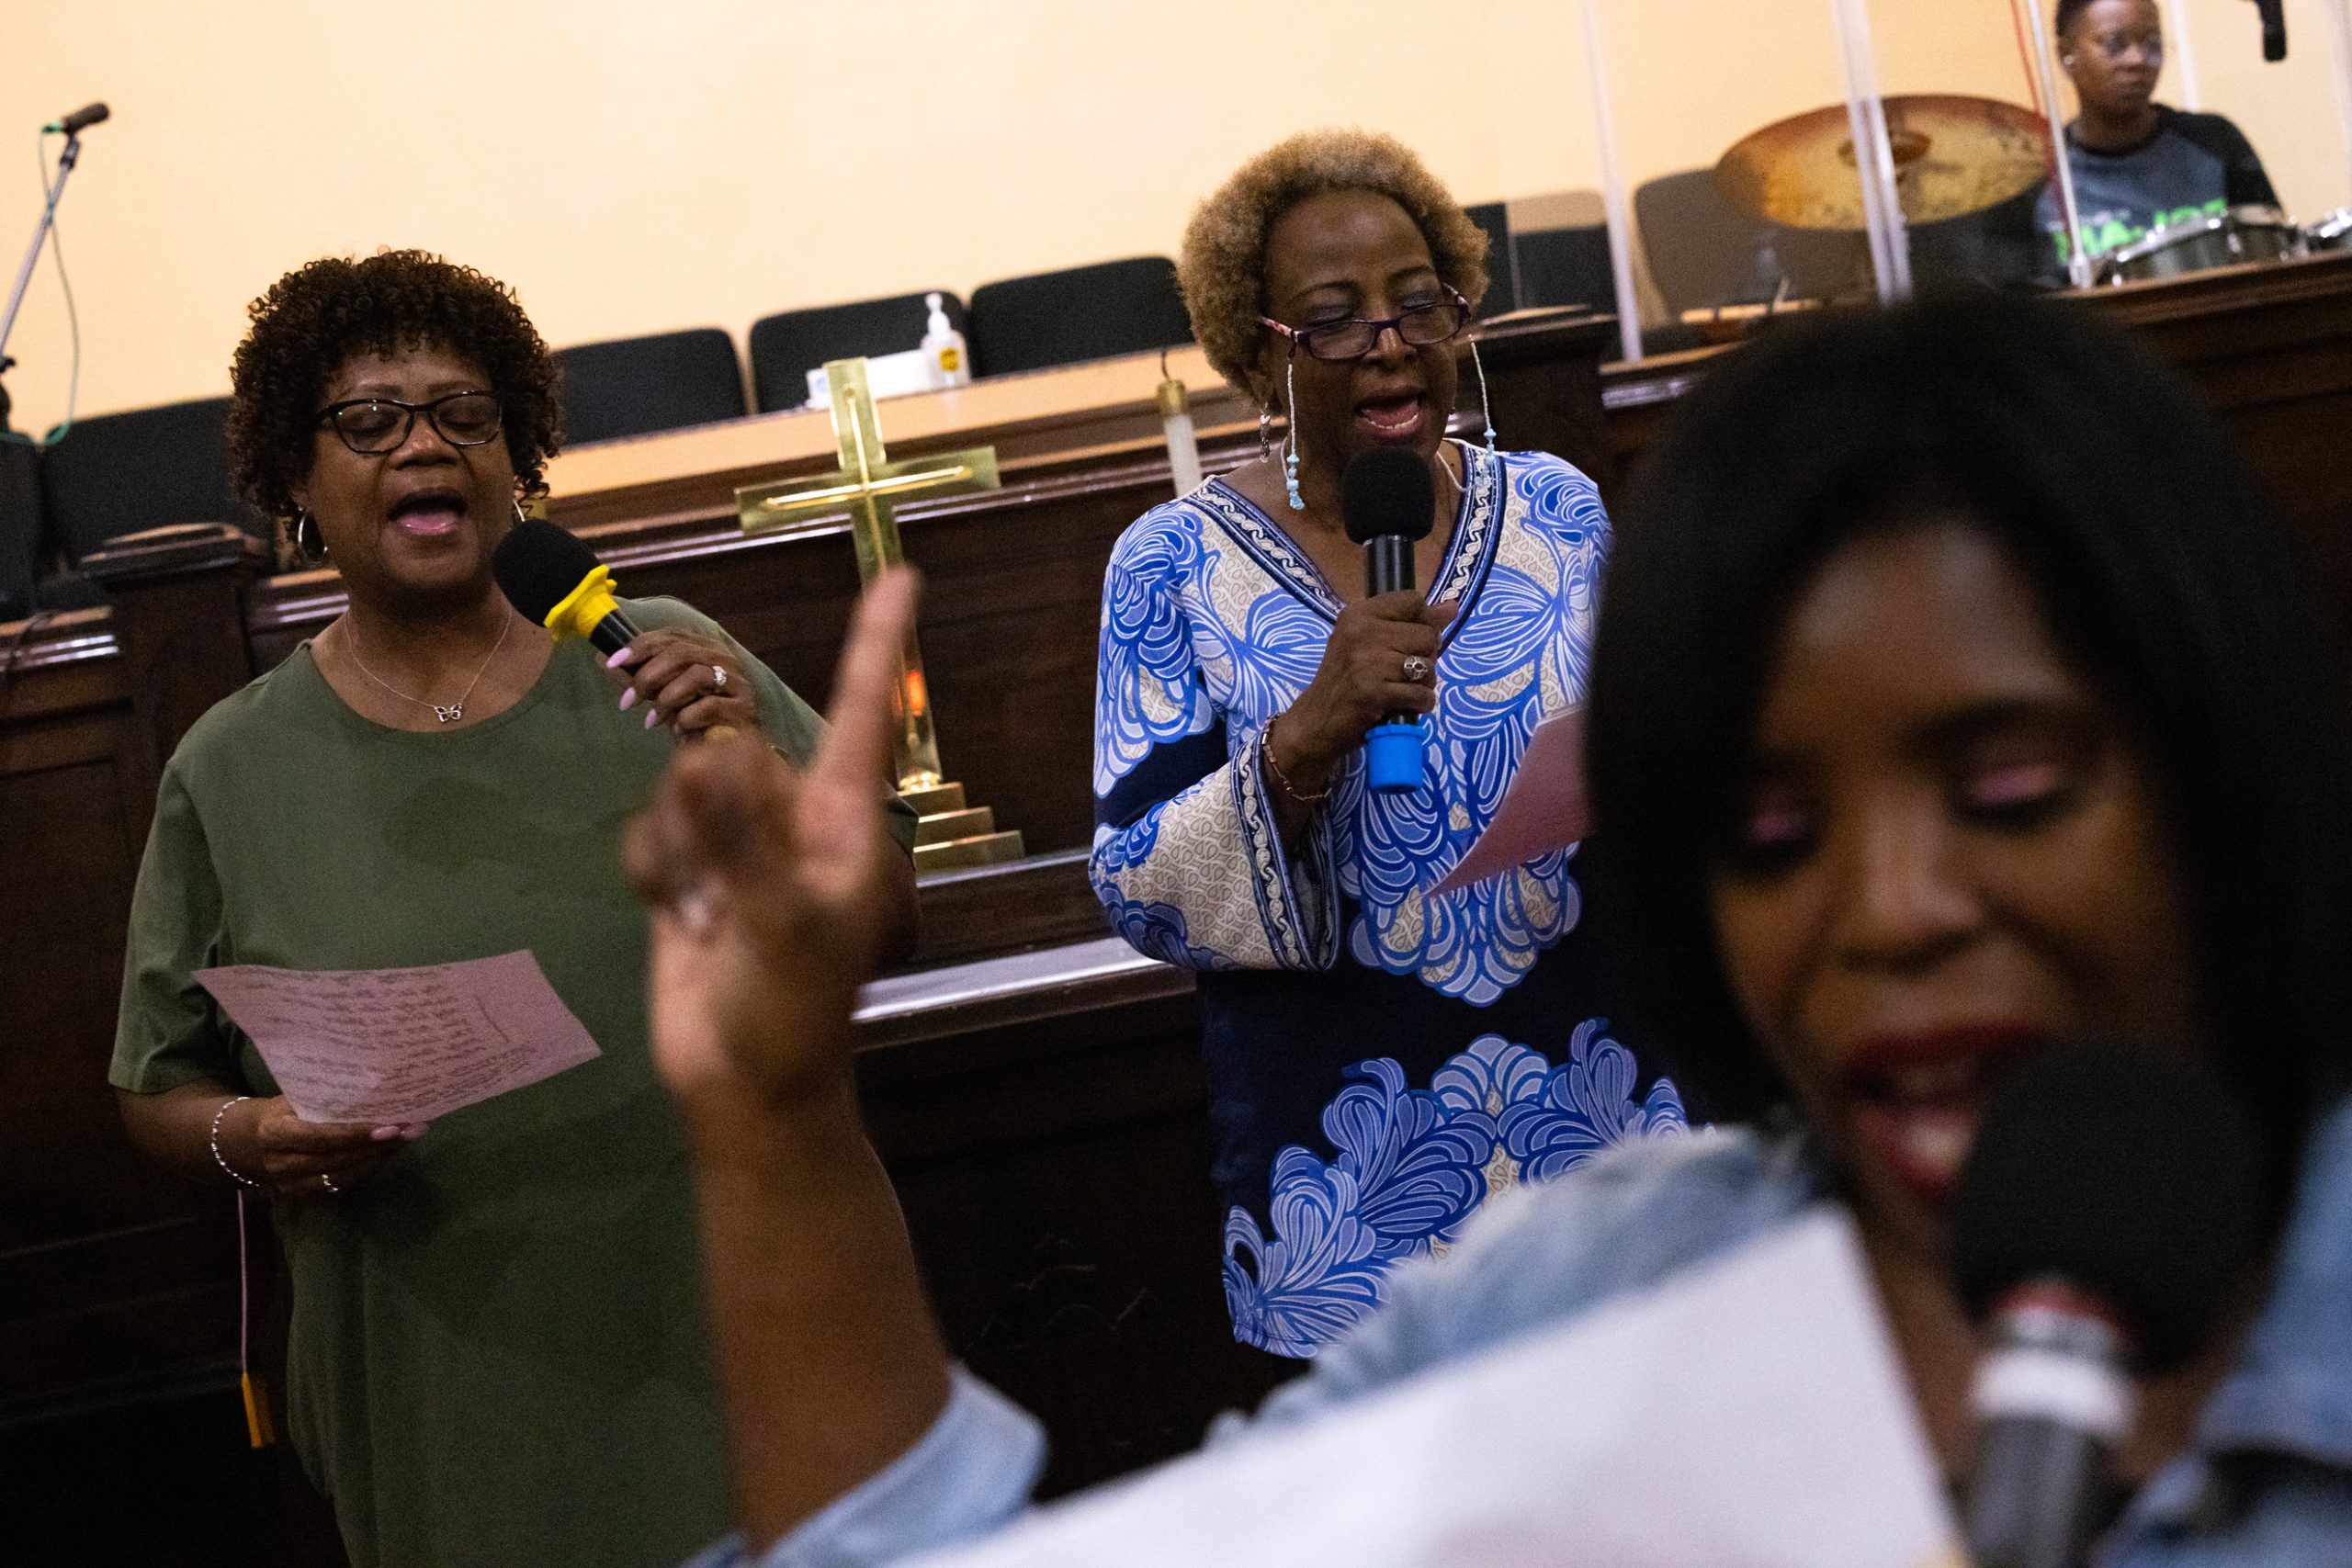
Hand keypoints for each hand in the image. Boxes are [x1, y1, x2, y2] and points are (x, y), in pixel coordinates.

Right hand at [223, 1095, 425, 1197]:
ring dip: (381, 1158)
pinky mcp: (302, 1196)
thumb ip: (323, 1098)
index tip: (392, 1127)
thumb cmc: (277, 1112)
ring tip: (409, 1139)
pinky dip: (368, 1169)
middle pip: (339, 1159)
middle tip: (414, 1129)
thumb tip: (372, 1082)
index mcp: (276, 1133)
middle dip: (380, 1146)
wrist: (244, 1144)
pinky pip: (342, 1185)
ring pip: (344, 1175)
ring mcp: (291, 1185)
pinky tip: (389, 1153)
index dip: (357, 1135)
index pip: (322, 1137)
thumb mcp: (291, 1099)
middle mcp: (282, 1164)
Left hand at [607, 627, 762, 739]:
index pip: (671, 636)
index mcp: (704, 648)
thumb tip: (603, 658)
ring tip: (653, 720)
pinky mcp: (744, 709)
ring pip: (697, 675)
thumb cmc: (692, 717)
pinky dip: (687, 717)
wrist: (724, 752)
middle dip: (648, 676)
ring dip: (666, 698)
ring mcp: (738, 682)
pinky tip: (679, 728)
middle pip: (681, 652)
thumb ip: (636, 676)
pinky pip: (710, 706)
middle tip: (629, 701)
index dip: (640, 646)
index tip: (613, 663)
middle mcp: (724, 658)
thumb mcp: (660, 694)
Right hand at [625, 570, 917, 1124]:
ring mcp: (739, 842)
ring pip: (679, 791)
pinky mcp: (690, 870)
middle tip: (735, 898)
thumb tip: (703, 765)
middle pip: (731, 753)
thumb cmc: (793, 1013)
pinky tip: (684, 925)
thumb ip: (743, 843)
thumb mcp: (783, 926)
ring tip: (715, 922)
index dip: (879, 643)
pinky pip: (649, 835)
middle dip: (713, 818)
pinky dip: (656, 879)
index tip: (905, 575)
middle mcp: (795, 817)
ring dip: (682, 858)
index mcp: (845, 819)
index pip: (863, 713)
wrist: (742, 1086)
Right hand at [1274, 591, 1456, 789]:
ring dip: (1424, 683)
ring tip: (1403, 690)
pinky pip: (1421, 694)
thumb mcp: (1369, 643)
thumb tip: (1451, 607)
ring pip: (1427, 665)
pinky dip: (1421, 704)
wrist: (1315, 722)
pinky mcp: (1374, 692)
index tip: (1410, 642)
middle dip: (1425, 657)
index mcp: (1358, 614)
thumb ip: (1409, 623)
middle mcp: (1361, 632)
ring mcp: (1367, 662)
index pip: (1412, 601)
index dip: (1422, 622)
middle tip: (1402, 673)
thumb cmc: (1345, 681)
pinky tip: (1405, 706)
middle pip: (1426, 634)